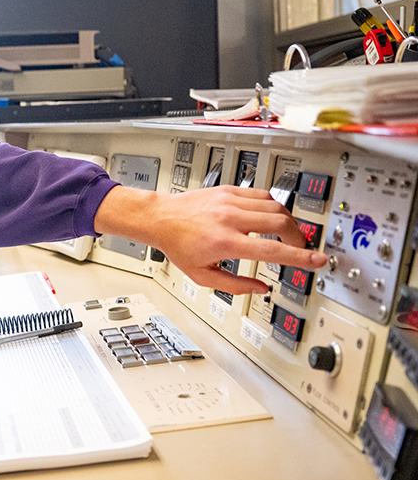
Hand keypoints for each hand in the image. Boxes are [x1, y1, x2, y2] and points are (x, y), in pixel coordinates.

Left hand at [94, 185, 326, 294]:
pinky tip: (272, 217)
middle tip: (300, 248)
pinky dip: (274, 206)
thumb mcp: (203, 275)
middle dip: (298, 238)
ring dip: (289, 221)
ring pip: (275, 206)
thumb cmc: (178, 246)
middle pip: (281, 223)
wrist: (161, 218)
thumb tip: (261, 289)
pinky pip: (262, 195)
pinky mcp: (229, 190)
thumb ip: (236, 285)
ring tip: (288, 233)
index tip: (318, 260)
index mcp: (225, 242)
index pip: (273, 250)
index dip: (300, 257)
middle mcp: (230, 219)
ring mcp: (230, 201)